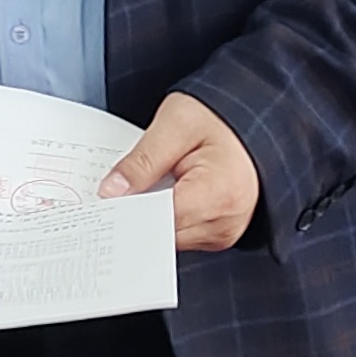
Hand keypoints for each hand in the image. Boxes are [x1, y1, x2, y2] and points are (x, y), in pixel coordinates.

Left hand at [101, 90, 260, 251]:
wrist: (249, 121)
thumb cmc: (219, 119)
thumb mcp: (175, 125)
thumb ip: (142, 160)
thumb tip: (111, 192)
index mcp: (220, 193)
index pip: (160, 218)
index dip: (129, 209)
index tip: (106, 201)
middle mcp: (227, 221)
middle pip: (163, 232)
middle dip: (139, 210)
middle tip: (126, 185)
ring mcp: (225, 232)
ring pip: (168, 237)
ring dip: (153, 214)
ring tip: (157, 180)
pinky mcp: (218, 234)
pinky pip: (180, 235)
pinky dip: (166, 216)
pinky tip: (165, 192)